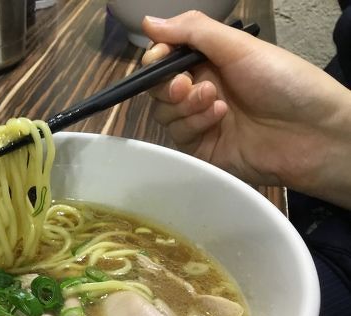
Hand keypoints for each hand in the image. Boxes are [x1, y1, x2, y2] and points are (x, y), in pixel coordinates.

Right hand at [142, 11, 350, 208]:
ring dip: (185, 106)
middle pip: (159, 88)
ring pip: (164, 113)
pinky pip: (178, 135)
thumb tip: (149, 22)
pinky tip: (220, 118)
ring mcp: (200, 120)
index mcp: (211, 61)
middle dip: (168, 85)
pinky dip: (194, 124)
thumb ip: (193, 32)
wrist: (311, 133)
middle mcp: (202, 89)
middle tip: (186, 86)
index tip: (158, 58)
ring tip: (217, 103)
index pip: (167, 58)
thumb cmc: (284, 82)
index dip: (157, 58)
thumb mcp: (239, 47)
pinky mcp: (201, 148)